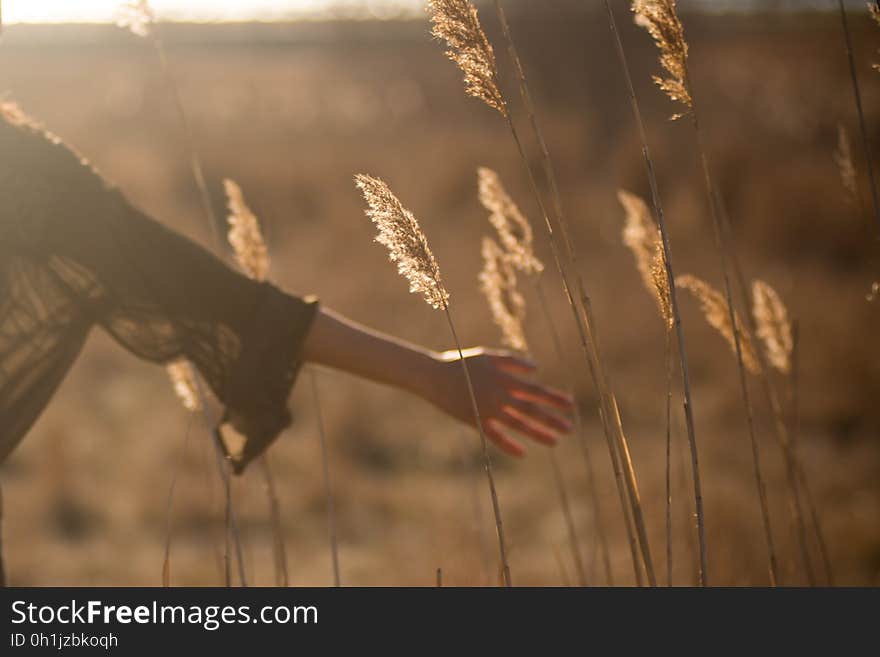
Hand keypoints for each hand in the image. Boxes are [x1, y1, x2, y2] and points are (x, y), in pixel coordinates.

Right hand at [426, 347, 574, 456]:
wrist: (433, 376)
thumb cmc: (462, 363)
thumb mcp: (488, 356)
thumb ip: (513, 362)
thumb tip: (536, 369)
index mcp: (503, 378)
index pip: (534, 390)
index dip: (553, 398)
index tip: (570, 404)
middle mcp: (498, 395)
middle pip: (530, 409)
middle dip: (551, 419)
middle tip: (570, 428)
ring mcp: (487, 410)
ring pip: (517, 424)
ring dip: (537, 433)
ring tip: (555, 442)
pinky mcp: (475, 421)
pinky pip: (494, 436)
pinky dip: (508, 445)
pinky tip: (522, 453)